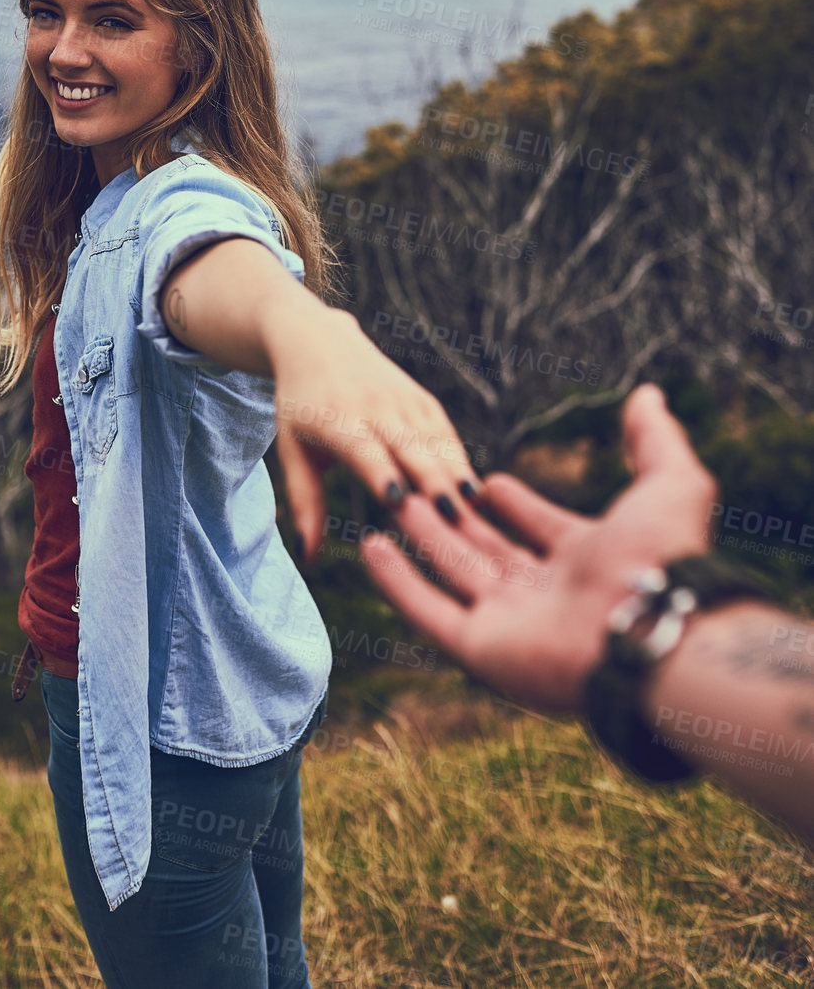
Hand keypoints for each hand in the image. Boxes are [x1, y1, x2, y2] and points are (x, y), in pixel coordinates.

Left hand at [271, 308, 481, 562]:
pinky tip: (477, 491)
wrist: (318, 340)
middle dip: (432, 482)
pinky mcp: (421, 398)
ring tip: (477, 512)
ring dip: (456, 474)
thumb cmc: (299, 405)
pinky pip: (444, 432)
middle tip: (455, 521)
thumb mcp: (292, 448)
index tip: (399, 502)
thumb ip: (303, 500)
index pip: (363, 448)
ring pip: (434, 441)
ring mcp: (401, 399)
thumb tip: (309, 555)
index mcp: (335, 418)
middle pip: (408, 447)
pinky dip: (461, 460)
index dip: (382, 472)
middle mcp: (372, 406)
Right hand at [359, 384, 716, 711]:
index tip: (488, 481)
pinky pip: (429, 611)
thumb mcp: (670, 483)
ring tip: (390, 502)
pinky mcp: (481, 648)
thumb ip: (655, 440)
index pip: (539, 527)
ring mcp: (511, 623)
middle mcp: (545, 594)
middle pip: (488, 549)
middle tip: (421, 483)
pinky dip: (398, 582)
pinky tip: (372, 547)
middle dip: (455, 516)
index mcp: (586, 560)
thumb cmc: (665, 560)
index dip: (515, 505)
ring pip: (453, 573)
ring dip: (422, 539)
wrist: (655, 631)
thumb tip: (650, 393)